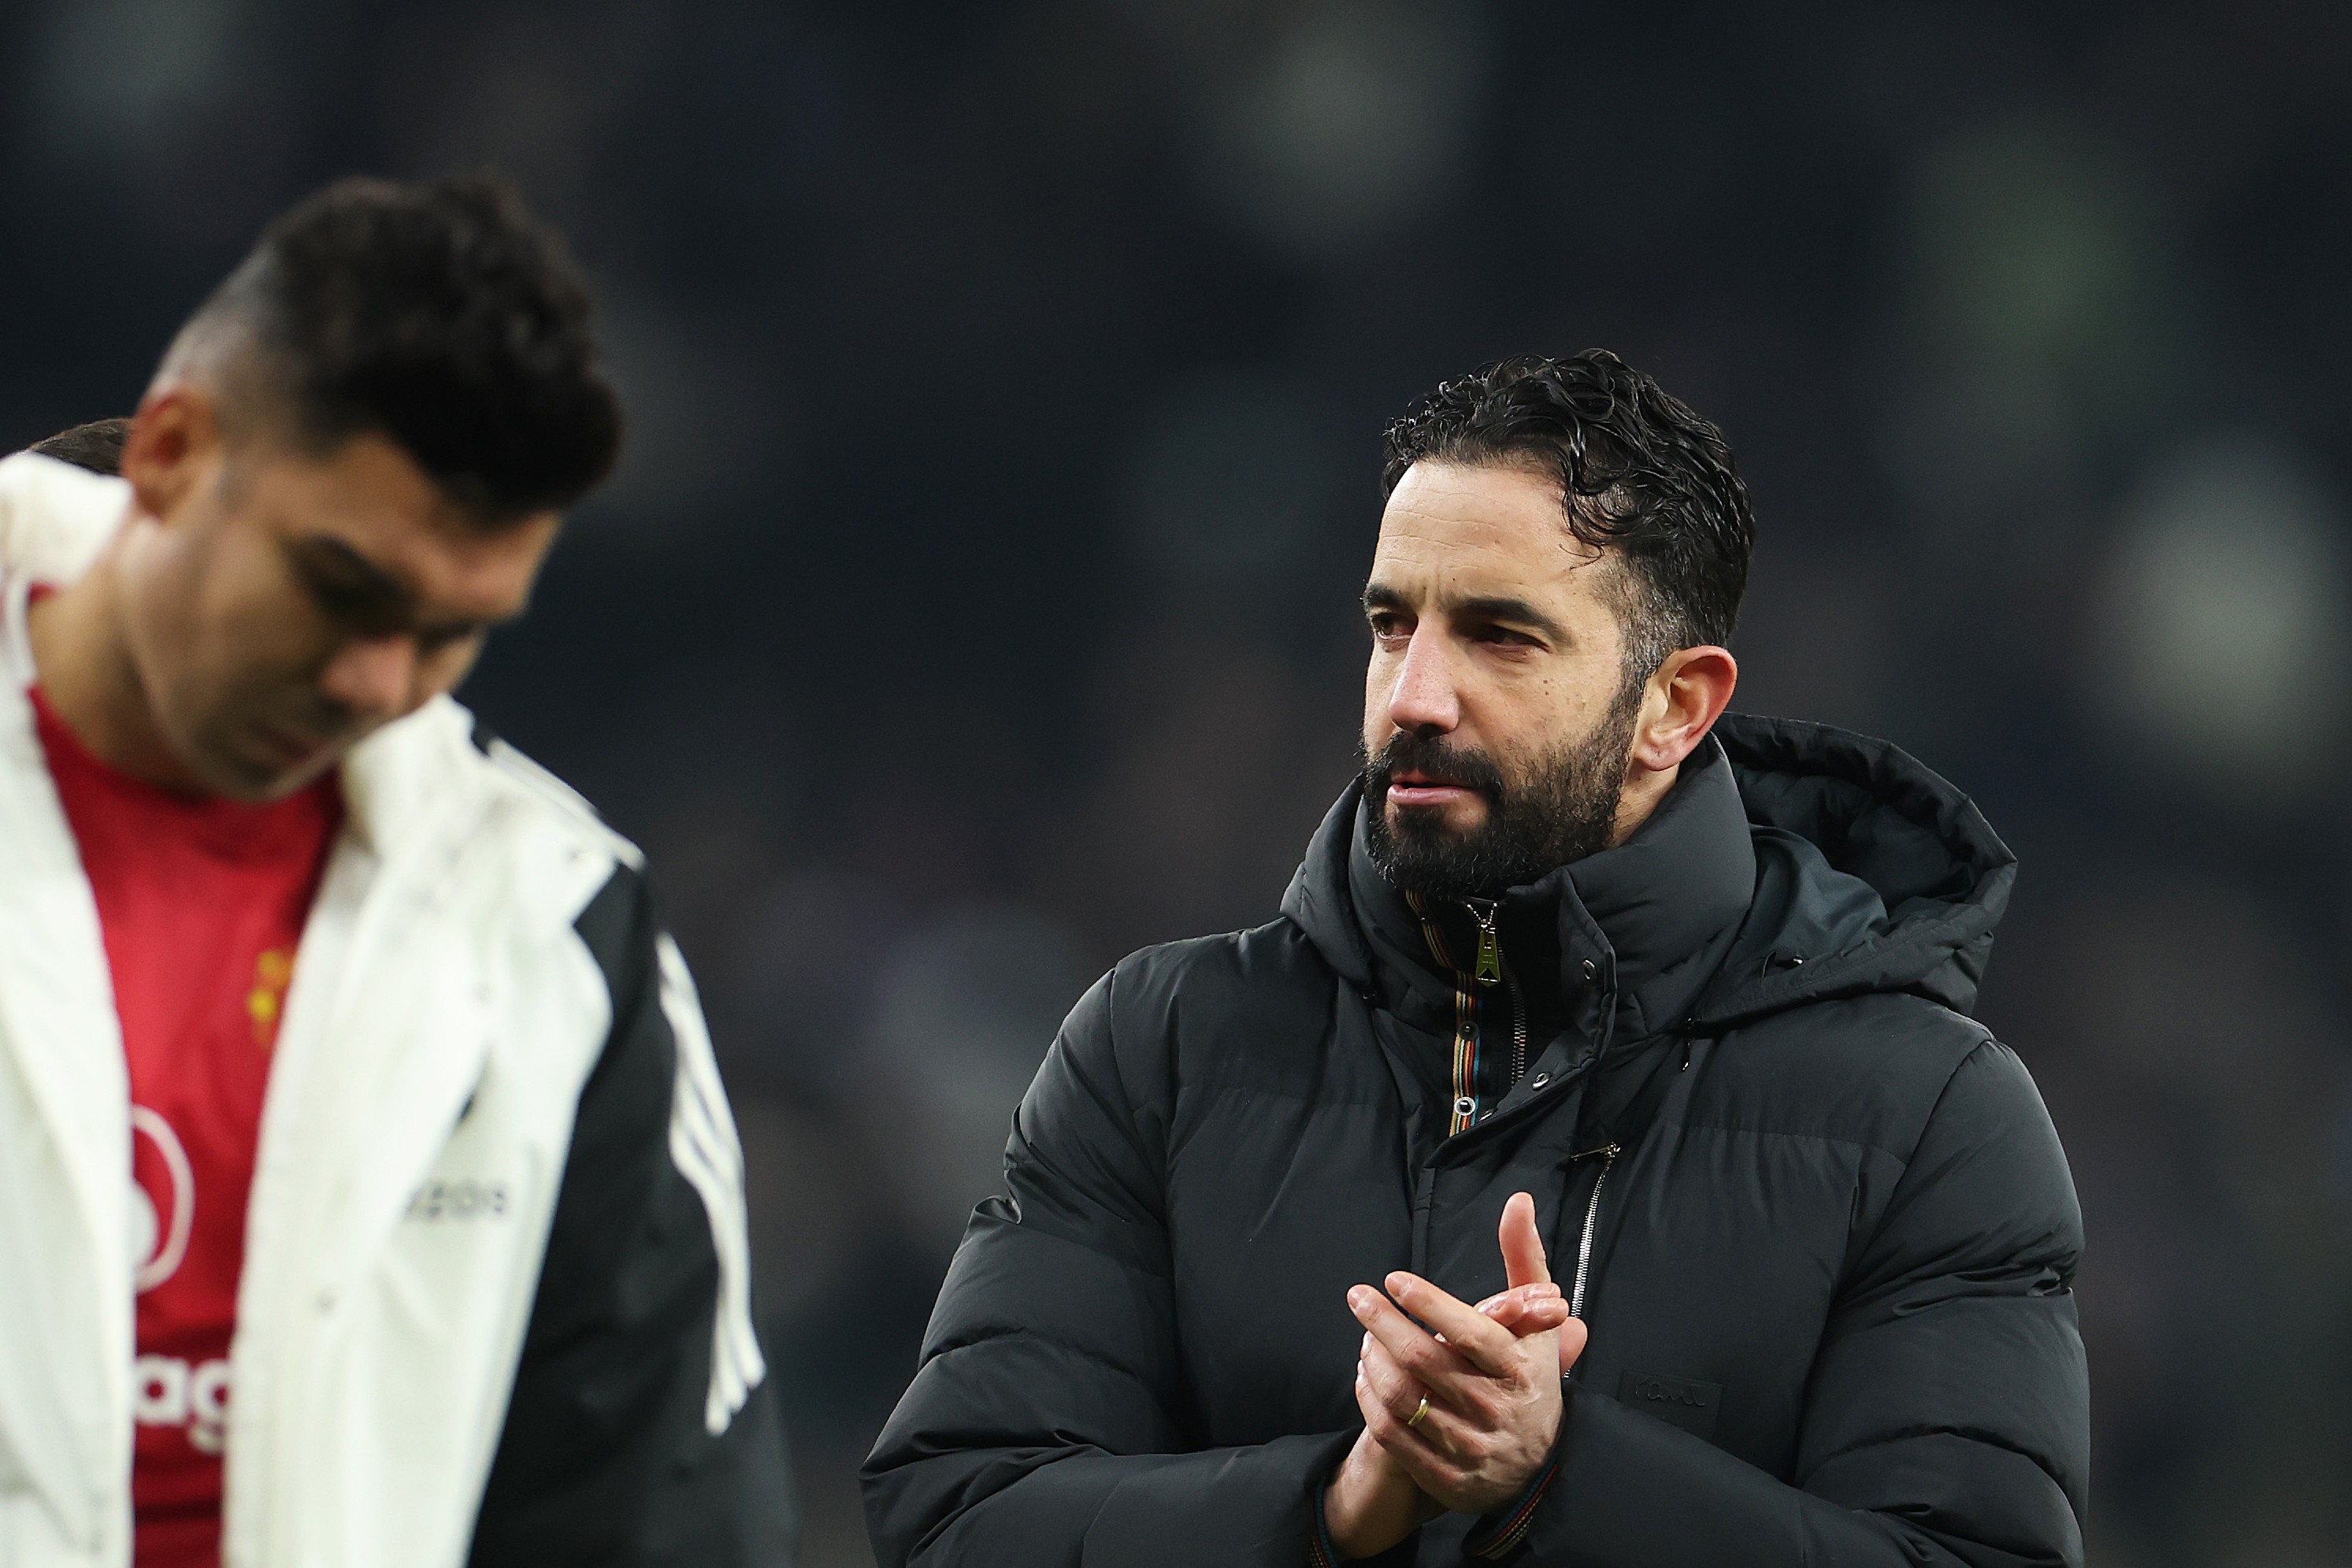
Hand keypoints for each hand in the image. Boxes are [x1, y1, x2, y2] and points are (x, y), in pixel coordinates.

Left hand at [1353, 1194, 1586, 1515]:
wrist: (1541, 1461)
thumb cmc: (1529, 1373)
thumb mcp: (1537, 1320)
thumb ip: (1524, 1260)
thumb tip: (1519, 1201)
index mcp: (1520, 1369)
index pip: (1470, 1332)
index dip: (1428, 1303)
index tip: (1394, 1280)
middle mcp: (1496, 1410)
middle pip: (1424, 1361)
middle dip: (1383, 1324)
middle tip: (1358, 1296)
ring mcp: (1471, 1448)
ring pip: (1403, 1398)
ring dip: (1373, 1361)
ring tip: (1363, 1335)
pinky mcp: (1447, 1478)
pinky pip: (1393, 1436)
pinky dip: (1370, 1401)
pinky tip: (1364, 1374)